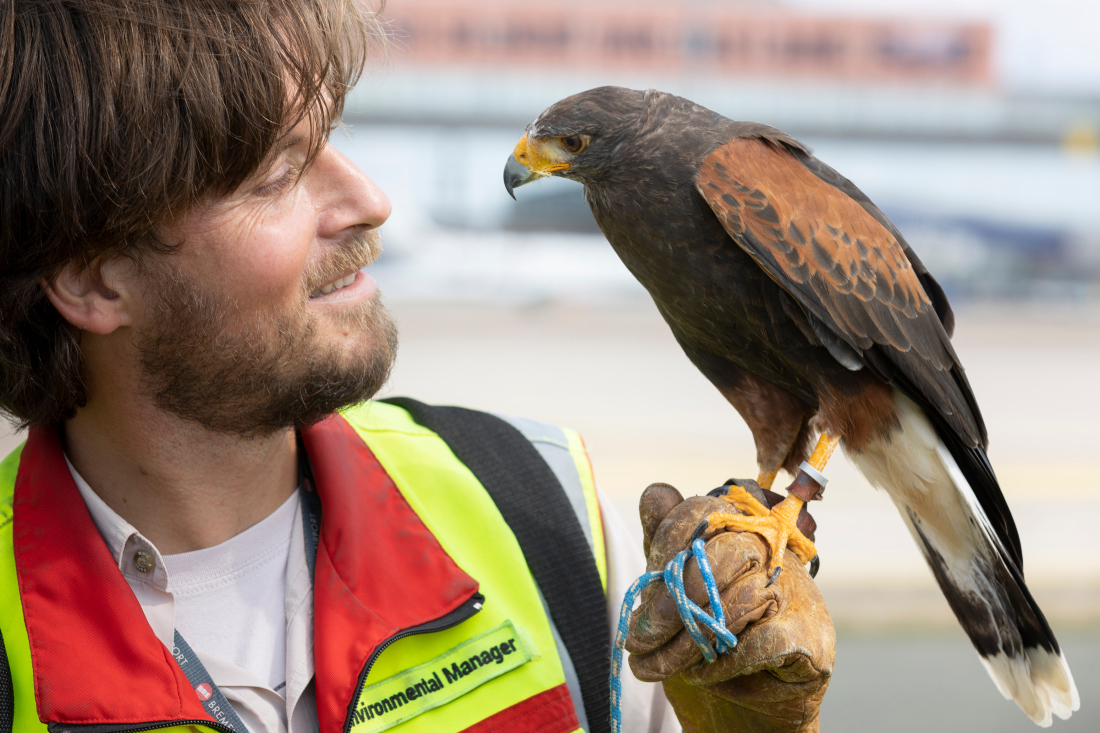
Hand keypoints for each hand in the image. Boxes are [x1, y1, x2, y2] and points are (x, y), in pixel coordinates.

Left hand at [625, 483, 835, 732]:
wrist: (737, 708)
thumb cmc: (701, 641)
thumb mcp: (672, 591)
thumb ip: (665, 544)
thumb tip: (656, 491)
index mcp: (738, 531)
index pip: (704, 511)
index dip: (668, 540)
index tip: (643, 580)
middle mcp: (774, 553)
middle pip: (727, 550)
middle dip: (672, 597)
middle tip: (638, 637)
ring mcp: (798, 593)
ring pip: (742, 598)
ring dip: (688, 640)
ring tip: (655, 665)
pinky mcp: (812, 638)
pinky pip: (764, 640)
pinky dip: (724, 662)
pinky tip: (701, 674)